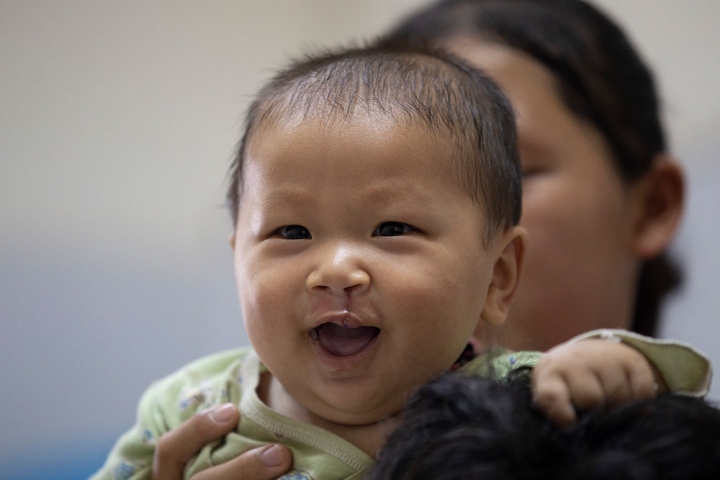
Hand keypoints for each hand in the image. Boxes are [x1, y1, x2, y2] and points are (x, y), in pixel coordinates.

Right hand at [152, 403, 292, 479]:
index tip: (233, 411)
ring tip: (288, 469)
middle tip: (281, 453)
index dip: (196, 430)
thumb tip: (259, 367)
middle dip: (241, 471)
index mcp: (171, 473)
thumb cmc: (224, 459)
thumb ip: (225, 422)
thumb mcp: (212, 446)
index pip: (169, 452)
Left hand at [531, 339, 657, 425]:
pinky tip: (627, 398)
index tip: (573, 425)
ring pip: (620, 398)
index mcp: (551, 373)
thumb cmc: (565, 384)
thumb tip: (586, 436)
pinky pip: (643, 394)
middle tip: (595, 412)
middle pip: (593, 400)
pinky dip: (640, 403)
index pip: (552, 397)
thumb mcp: (554, 396)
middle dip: (596, 414)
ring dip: (619, 409)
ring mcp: (605, 357)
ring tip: (609, 403)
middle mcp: (577, 361)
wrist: (580, 355)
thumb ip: (561, 414)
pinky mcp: (632, 359)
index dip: (563, 417)